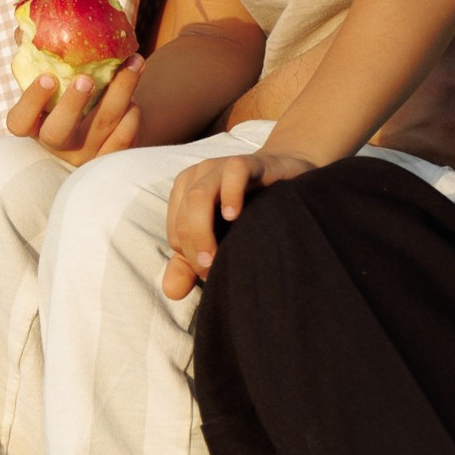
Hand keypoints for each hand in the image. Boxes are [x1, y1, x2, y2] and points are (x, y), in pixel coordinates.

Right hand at [7, 59, 145, 162]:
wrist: (99, 130)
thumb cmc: (67, 95)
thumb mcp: (51, 82)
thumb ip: (38, 56)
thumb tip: (27, 26)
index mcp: (34, 126)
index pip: (20, 121)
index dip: (32, 100)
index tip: (47, 77)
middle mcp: (56, 147)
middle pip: (58, 132)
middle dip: (72, 104)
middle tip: (86, 78)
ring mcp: (84, 156)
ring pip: (102, 126)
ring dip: (121, 91)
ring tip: (134, 61)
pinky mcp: (110, 158)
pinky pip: (124, 139)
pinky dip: (132, 114)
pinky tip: (134, 95)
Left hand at [162, 149, 313, 297]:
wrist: (284, 174)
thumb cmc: (247, 209)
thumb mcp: (217, 237)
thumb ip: (190, 264)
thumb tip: (170, 292)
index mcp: (184, 192)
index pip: (176, 232)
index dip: (189, 258)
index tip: (211, 273)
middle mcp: (198, 176)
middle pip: (183, 217)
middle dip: (195, 249)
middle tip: (213, 272)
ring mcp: (221, 166)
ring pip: (199, 195)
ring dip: (202, 231)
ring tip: (215, 256)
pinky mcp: (249, 162)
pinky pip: (233, 172)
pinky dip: (230, 194)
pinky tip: (234, 215)